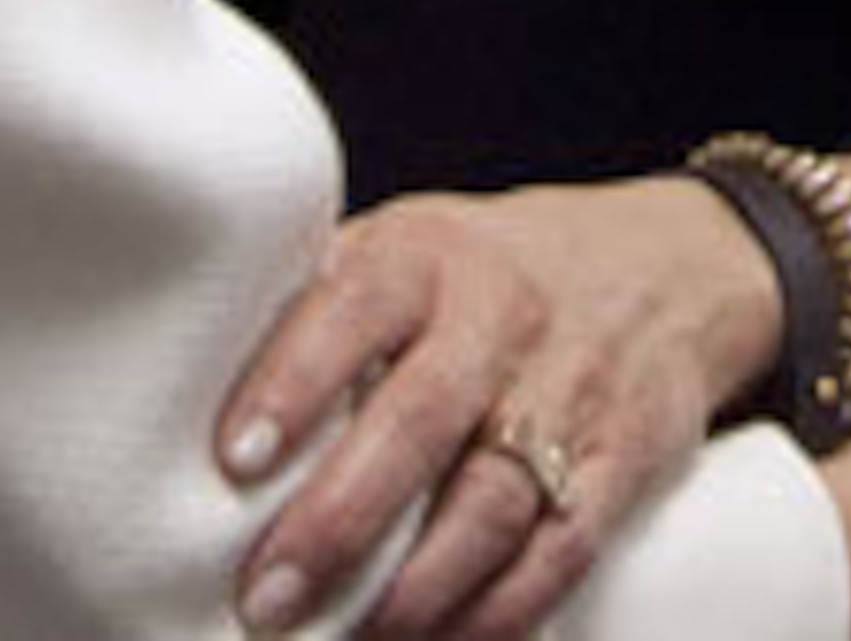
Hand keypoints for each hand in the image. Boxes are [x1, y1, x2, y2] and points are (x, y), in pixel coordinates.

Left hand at [214, 177, 779, 635]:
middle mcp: (501, 316)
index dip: (294, 380)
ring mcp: (570, 391)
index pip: (355, 307)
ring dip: (416, 589)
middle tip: (266, 597)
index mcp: (428, 254)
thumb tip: (183, 376)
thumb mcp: (409, 247)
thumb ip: (321, 307)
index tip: (233, 459)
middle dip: (340, 518)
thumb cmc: (487, 271)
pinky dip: (502, 613)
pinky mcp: (624, 463)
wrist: (667, 266)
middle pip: (421, 419)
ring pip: (493, 500)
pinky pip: (563, 550)